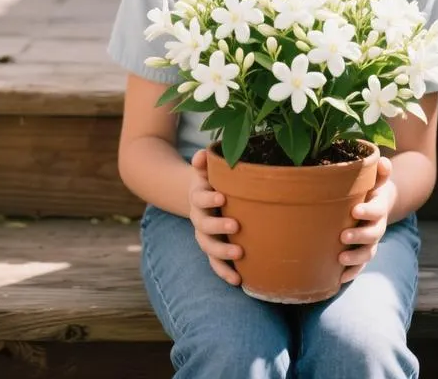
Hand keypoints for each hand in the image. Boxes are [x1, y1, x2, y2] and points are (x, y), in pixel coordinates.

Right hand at [188, 149, 241, 285]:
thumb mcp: (206, 168)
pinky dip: (224, 272)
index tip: (222, 197)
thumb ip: (204, 161)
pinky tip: (239, 281)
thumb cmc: (211, 179)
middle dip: (218, 226)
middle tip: (236, 225)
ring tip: (239, 254)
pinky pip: (215, 263)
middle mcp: (199, 218)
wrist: (200, 196)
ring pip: (208, 247)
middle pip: (203, 226)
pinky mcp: (213, 248)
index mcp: (198, 197)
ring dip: (222, 252)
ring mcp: (205, 235)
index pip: (199, 199)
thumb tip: (201, 156)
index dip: (208, 199)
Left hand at [339, 156, 394, 284]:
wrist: (378, 203)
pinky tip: (339, 278)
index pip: (377, 210)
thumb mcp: (376, 179)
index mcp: (379, 207)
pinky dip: (353, 272)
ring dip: (356, 257)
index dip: (368, 211)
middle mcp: (377, 226)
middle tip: (343, 236)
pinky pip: (361, 265)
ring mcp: (372, 241)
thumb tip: (383, 161)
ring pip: (368, 252)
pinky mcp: (364, 251)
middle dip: (359, 236)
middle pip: (373, 234)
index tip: (355, 210)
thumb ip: (380, 172)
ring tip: (340, 258)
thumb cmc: (370, 188)